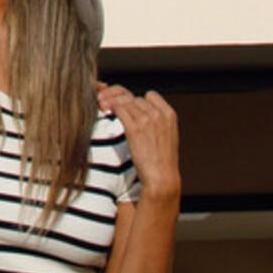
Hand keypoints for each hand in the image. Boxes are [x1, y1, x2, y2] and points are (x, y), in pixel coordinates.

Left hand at [99, 84, 181, 204]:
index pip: (151, 95)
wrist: (162, 177)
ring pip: (126, 102)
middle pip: (136, 98)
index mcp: (170, 114)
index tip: (129, 106)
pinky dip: (110, 108)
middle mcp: (159, 114)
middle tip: (108, 103)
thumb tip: (142, 112)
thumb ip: (158, 122)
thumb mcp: (167, 136)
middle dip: (122, 102)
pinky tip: (105, 111)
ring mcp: (147, 120)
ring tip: (102, 104)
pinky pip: (119, 109)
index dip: (138, 100)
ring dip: (113, 103)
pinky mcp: (134, 128)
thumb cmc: (162, 161)